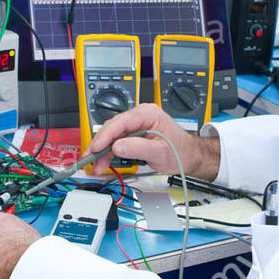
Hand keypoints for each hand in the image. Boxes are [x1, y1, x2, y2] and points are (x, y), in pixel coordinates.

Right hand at [86, 102, 220, 179]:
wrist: (189, 156)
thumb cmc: (180, 151)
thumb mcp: (159, 152)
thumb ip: (138, 148)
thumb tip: (118, 147)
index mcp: (147, 113)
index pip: (119, 122)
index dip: (104, 137)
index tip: (95, 149)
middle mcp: (140, 115)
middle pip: (112, 128)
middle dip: (99, 145)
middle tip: (89, 159)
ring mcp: (136, 123)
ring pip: (112, 135)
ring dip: (102, 151)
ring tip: (96, 165)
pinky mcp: (134, 132)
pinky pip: (117, 140)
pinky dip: (109, 151)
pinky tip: (104, 161)